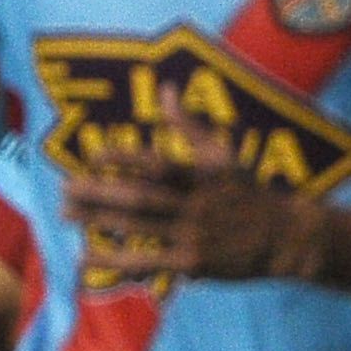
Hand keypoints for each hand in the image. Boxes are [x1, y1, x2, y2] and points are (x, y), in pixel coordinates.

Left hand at [64, 88, 321, 285]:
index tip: (94, 154)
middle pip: (140, 196)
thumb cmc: (249, 191)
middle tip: (65, 186)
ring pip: (140, 226)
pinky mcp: (192, 263)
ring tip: (65, 212)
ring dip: (99, 219)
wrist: (286, 237)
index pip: (159, 164)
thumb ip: (189, 124)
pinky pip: (146, 261)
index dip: (126, 158)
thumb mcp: (223, 153)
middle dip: (100, 191)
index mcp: (202, 174)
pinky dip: (114, 261)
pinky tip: (84, 257)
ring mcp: (194, 234)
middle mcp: (196, 203)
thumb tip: (165, 88)